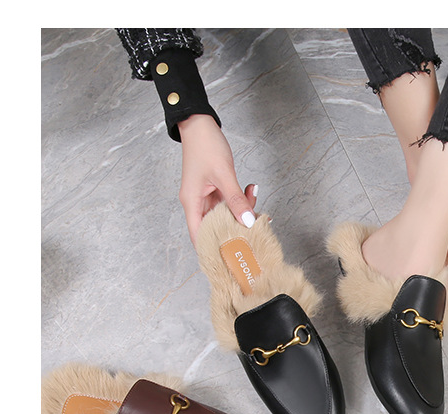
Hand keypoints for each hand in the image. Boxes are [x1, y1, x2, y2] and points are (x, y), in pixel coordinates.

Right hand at [178, 114, 256, 244]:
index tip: (230, 258)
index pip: (199, 236)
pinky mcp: (215, 189)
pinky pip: (230, 201)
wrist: (200, 123)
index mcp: (192, 203)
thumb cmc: (204, 145)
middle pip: (216, 226)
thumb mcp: (223, 174)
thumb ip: (236, 199)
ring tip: (254, 197)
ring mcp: (207, 197)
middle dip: (236, 227)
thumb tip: (247, 221)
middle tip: (255, 224)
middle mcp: (197, 203)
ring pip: (226, 213)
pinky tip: (252, 190)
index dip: (213, 249)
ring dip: (242, 209)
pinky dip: (241, 199)